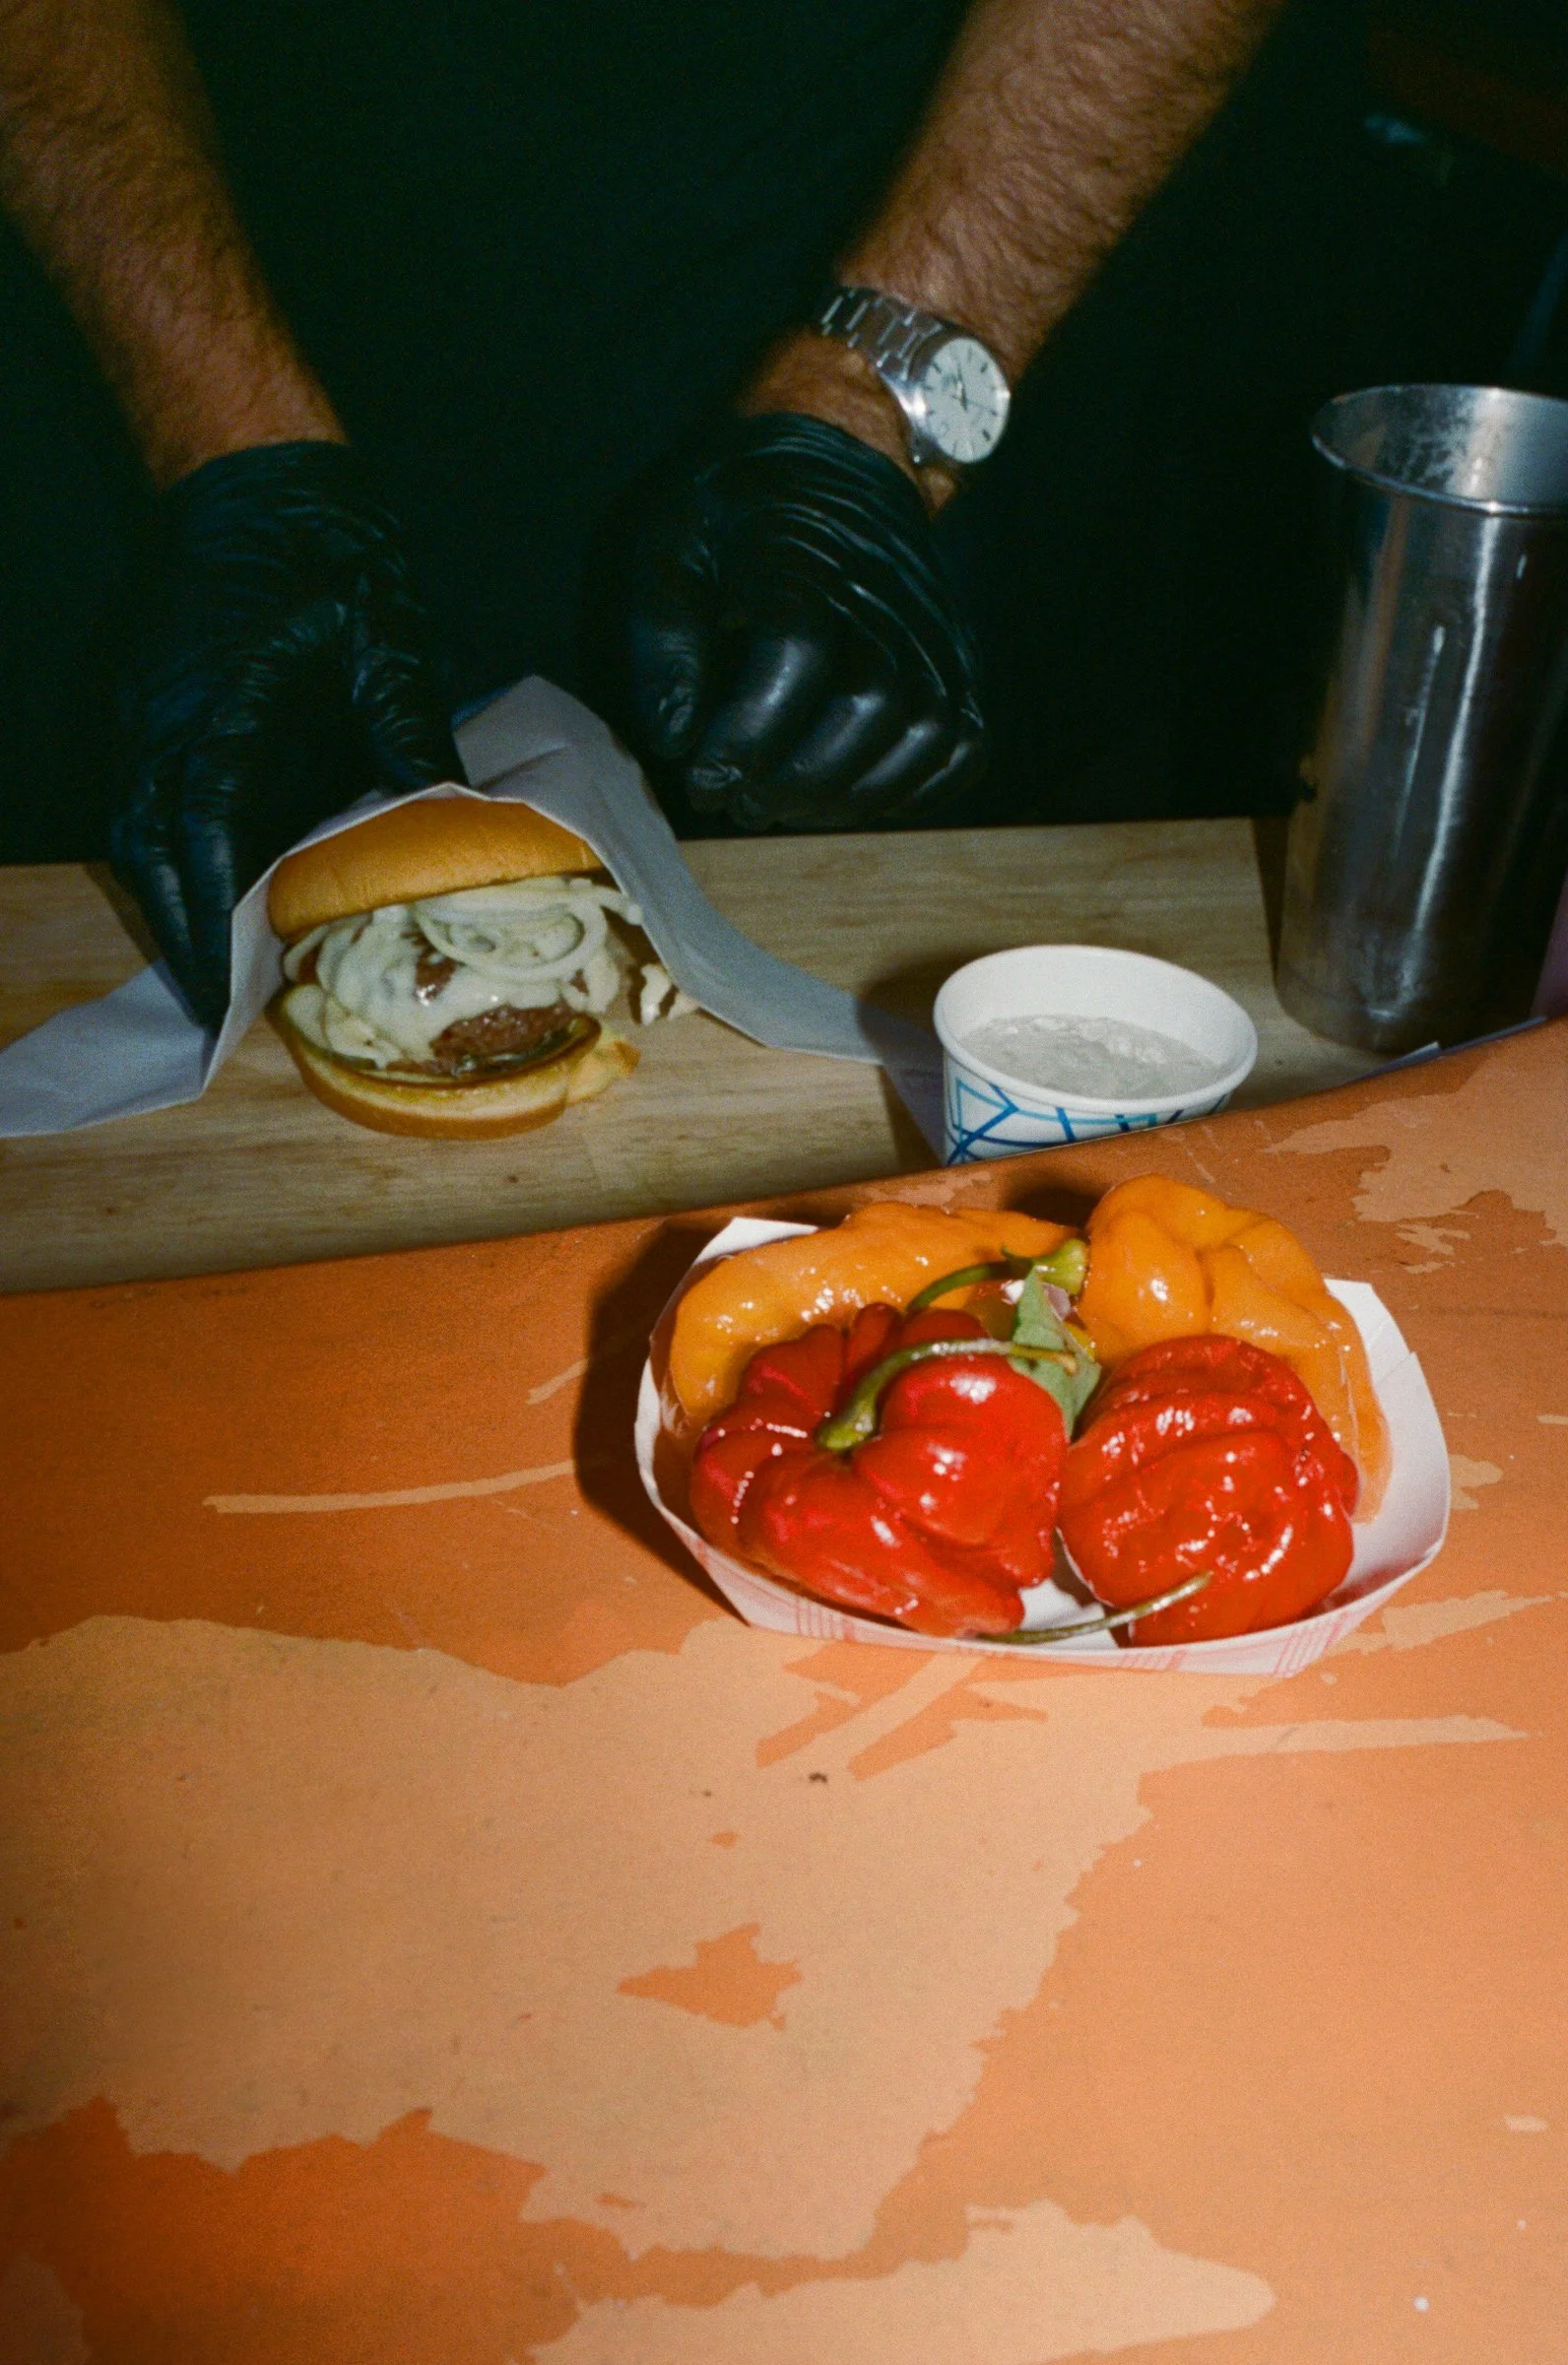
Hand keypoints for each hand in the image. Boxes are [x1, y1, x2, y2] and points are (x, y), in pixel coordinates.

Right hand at [109, 441, 460, 1026]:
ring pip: (138, 830)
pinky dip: (172, 858)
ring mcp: (146, 711)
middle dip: (178, 932)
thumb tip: (449, 817)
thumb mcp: (387, 637)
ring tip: (214, 974)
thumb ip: (410, 731)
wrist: (258, 473)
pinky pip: (146, 801)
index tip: (230, 987)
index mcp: (222, 700)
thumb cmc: (327, 550)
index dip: (212, 915)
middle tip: (217, 1011)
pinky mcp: (150, 707)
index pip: (203, 828)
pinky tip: (214, 897)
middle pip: (148, 847)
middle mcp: (164, 715)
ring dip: (170, 901)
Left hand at [607, 414, 983, 831]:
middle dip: (799, 778)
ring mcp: (934, 633)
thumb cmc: (742, 509)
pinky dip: (913, 791)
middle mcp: (887, 598)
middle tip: (741, 801)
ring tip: (787, 804)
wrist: (837, 454)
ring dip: (851, 795)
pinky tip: (852, 794)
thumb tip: (675, 738)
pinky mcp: (959, 663)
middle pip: (870, 707)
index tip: (705, 780)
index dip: (749, 737)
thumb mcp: (673, 544)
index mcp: (809, 560)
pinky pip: (961, 748)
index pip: (795, 659)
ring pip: (923, 736)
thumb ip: (663, 639)